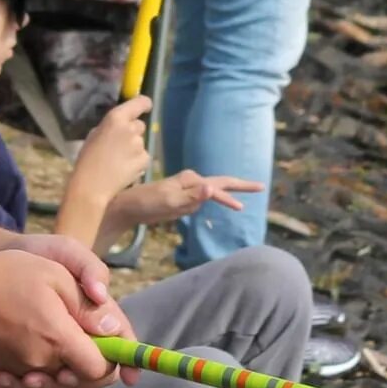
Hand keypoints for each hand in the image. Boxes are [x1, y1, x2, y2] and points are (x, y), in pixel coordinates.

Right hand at [0, 241, 137, 387]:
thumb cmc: (7, 273)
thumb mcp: (54, 275)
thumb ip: (86, 306)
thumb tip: (112, 330)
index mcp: (58, 336)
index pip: (98, 369)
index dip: (111, 362)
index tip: (113, 348)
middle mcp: (40, 361)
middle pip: (79, 382)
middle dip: (90, 367)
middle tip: (89, 341)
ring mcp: (19, 369)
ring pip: (56, 383)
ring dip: (65, 370)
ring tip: (62, 342)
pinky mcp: (3, 370)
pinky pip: (30, 382)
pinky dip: (38, 373)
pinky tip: (37, 354)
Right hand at [69, 96, 151, 205]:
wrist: (92, 186)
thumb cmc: (87, 159)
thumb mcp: (95, 135)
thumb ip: (111, 127)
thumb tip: (119, 126)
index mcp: (116, 118)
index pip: (141, 102)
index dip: (144, 104)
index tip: (144, 108)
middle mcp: (131, 128)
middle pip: (140, 125)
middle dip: (133, 132)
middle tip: (120, 145)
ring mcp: (140, 144)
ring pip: (141, 142)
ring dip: (134, 149)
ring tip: (119, 161)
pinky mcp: (145, 159)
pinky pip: (144, 156)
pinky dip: (137, 162)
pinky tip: (125, 170)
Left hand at [113, 170, 260, 225]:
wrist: (127, 207)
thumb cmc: (147, 203)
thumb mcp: (170, 202)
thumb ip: (192, 197)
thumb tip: (212, 189)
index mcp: (191, 180)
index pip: (221, 184)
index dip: (240, 187)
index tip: (259, 188)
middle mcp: (191, 182)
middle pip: (220, 184)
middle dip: (239, 186)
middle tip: (259, 187)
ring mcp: (186, 190)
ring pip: (212, 193)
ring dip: (227, 195)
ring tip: (241, 202)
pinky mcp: (180, 199)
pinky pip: (202, 199)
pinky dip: (214, 200)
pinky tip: (219, 203)